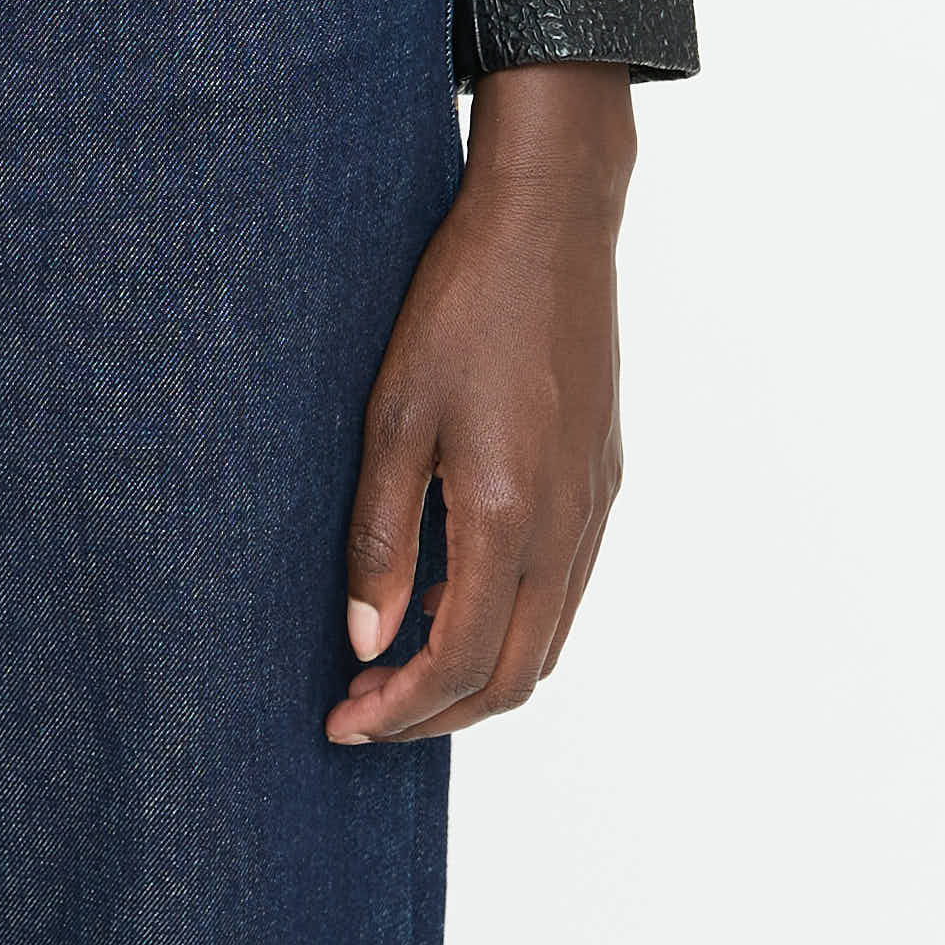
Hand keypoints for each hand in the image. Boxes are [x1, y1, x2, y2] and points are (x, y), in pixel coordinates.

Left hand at [328, 62, 633, 743]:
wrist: (550, 222)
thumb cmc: (461, 305)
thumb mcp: (394, 414)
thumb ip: (382, 536)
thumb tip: (367, 639)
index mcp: (510, 516)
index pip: (460, 665)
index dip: (399, 710)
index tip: (342, 722)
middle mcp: (567, 527)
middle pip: (513, 676)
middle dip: (436, 712)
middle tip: (362, 708)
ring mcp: (594, 507)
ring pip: (546, 640)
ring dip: (476, 673)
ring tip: (397, 660)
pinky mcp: (603, 480)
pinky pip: (565, 589)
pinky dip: (510, 621)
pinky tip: (453, 590)